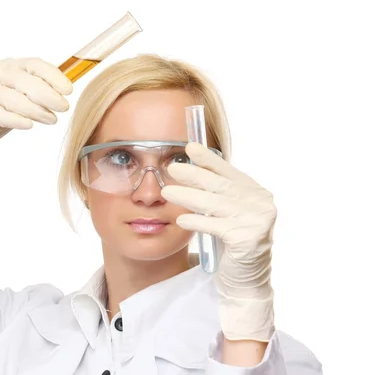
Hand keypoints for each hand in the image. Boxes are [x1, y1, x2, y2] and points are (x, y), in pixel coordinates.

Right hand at [0, 57, 72, 177]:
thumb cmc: (2, 98)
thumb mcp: (20, 87)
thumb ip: (39, 87)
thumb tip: (66, 92)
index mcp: (12, 64)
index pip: (34, 64)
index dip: (53, 76)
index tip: (69, 90)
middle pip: (24, 81)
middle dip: (47, 95)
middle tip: (63, 107)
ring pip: (12, 99)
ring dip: (35, 110)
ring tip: (51, 119)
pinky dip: (15, 119)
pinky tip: (29, 124)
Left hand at [161, 142, 275, 341]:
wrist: (244, 280)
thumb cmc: (232, 244)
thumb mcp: (226, 213)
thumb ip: (218, 193)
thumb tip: (192, 168)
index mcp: (256, 193)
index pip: (229, 172)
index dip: (209, 160)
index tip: (190, 148)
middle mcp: (261, 204)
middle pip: (220, 186)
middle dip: (194, 175)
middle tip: (172, 168)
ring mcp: (257, 221)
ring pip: (215, 205)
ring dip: (188, 197)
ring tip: (167, 192)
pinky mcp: (249, 240)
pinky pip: (216, 227)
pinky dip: (197, 222)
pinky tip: (181, 220)